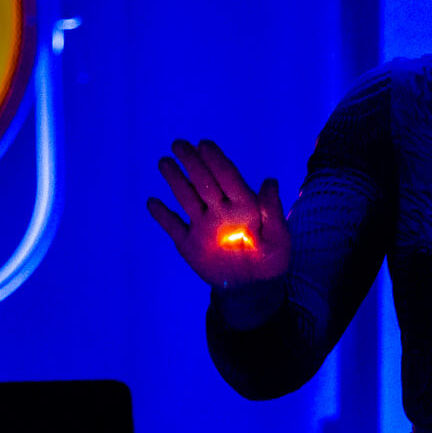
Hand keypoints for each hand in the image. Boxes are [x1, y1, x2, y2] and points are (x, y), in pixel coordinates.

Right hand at [147, 139, 290, 289]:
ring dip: (175, 180)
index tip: (204, 144)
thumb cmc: (271, 260)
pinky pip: (173, 227)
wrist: (253, 289)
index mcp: (243, 205)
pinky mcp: (189, 245)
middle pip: (204, 182)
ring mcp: (203, 226)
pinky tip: (152, 202)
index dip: (216, 160)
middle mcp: (220, 211)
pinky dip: (162, 216)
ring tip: (164, 162)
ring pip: (186, 198)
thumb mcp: (278, 237)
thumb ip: (272, 210)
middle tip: (179, 143)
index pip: (227, 177)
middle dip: (192, 162)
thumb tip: (270, 180)